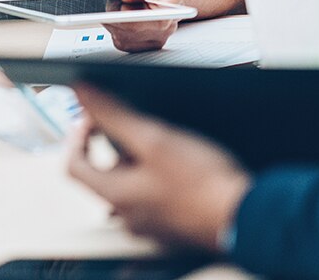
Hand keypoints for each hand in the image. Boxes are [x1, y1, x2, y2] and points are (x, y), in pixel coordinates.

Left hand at [68, 85, 251, 249]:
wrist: (244, 214)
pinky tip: (182, 161)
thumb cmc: (201, 181)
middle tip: (136, 121)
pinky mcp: (174, 224)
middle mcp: (129, 215)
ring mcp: (152, 224)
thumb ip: (113, 114)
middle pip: (104, 173)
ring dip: (139, 158)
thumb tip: (82, 92)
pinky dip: (159, 174)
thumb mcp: (153, 137)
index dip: (78, 134)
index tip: (93, 116)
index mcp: (116, 195)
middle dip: (114, 143)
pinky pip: (154, 195)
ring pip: (132, 183)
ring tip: (164, 137)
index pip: (74, 165)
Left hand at [104, 0, 183, 52]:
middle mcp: (171, 18)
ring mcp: (160, 34)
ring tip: (120, 4)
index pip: (159, 19)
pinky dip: (115, 30)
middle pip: (140, 31)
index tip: (120, 12)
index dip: (138, 19)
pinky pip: (124, 43)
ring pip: (129, 38)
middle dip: (120, 16)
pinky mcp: (146, 44)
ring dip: (115, 23)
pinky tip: (119, 16)